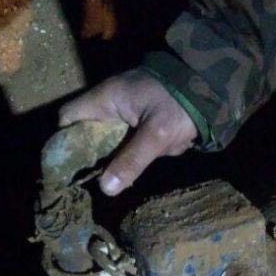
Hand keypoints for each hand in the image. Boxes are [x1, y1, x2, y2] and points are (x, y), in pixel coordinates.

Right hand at [59, 69, 196, 195]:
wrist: (215, 87)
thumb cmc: (181, 103)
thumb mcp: (156, 134)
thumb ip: (131, 161)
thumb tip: (105, 189)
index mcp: (105, 99)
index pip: (67, 118)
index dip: (61, 142)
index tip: (64, 168)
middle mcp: (109, 104)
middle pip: (84, 133)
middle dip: (86, 157)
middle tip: (84, 183)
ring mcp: (125, 113)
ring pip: (105, 141)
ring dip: (107, 159)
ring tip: (103, 183)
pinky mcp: (140, 122)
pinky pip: (125, 143)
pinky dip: (126, 156)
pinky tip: (126, 173)